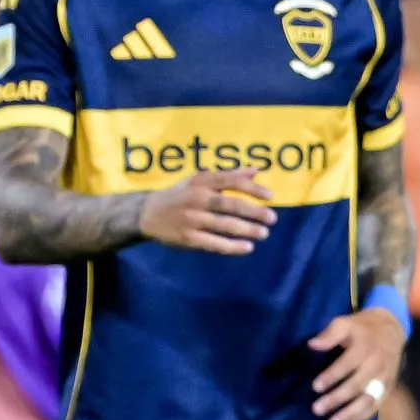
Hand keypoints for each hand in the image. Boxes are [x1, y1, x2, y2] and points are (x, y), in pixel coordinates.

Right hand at [137, 169, 275, 254]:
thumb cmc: (181, 194)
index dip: (253, 189)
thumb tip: (256, 171)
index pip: (231, 181)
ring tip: (264, 234)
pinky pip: (214, 243)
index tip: (270, 197)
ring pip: (225, 225)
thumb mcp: (200, 180)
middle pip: (231, 204)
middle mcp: (197, 198)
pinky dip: (232, 246)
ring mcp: (192, 218)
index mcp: (202, 181)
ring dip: (247, 230)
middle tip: (272, 219)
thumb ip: (229, 176)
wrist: (147, 213)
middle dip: (254, 212)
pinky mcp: (187, 237)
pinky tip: (247, 247)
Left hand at [309, 304, 404, 419]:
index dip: (332, 376)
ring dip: (350, 414)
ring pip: (368, 399)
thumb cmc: (362, 328)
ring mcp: (384, 378)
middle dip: (337, 399)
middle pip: (357, 385)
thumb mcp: (345, 322)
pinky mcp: (388, 389)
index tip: (315, 387)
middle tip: (317, 409)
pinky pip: (376, 406)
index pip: (347, 364)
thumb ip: (330, 334)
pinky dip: (362, 418)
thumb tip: (312, 344)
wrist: (392, 330)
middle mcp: (377, 364)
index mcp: (365, 346)